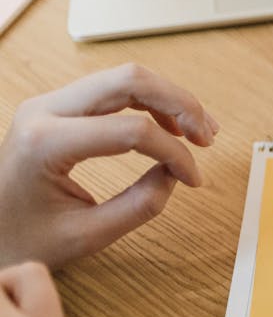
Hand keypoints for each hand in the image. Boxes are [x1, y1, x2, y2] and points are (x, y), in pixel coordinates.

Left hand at [0, 64, 216, 268]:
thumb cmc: (19, 239)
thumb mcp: (84, 236)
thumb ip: (138, 206)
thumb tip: (176, 174)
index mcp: (45, 143)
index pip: (131, 131)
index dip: (175, 153)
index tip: (193, 180)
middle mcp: (44, 110)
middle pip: (129, 80)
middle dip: (179, 104)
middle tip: (208, 136)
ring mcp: (48, 103)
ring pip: (124, 78)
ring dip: (169, 99)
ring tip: (199, 130)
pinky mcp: (56, 107)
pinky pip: (111, 89)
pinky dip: (149, 102)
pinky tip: (171, 126)